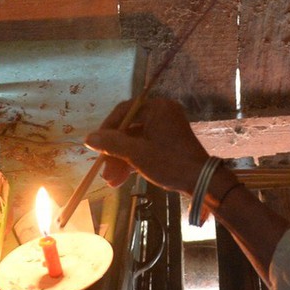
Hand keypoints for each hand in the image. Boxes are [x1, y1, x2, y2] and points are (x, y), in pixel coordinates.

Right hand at [85, 95, 211, 194]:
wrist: (201, 181)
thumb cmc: (169, 162)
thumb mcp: (136, 153)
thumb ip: (111, 143)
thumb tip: (88, 138)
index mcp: (158, 107)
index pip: (124, 111)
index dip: (107, 129)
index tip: (95, 145)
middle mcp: (163, 113)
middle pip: (129, 129)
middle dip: (114, 152)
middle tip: (103, 171)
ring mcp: (167, 128)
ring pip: (136, 141)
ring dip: (122, 160)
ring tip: (111, 182)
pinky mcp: (169, 143)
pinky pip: (146, 147)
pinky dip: (134, 161)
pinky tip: (122, 178)